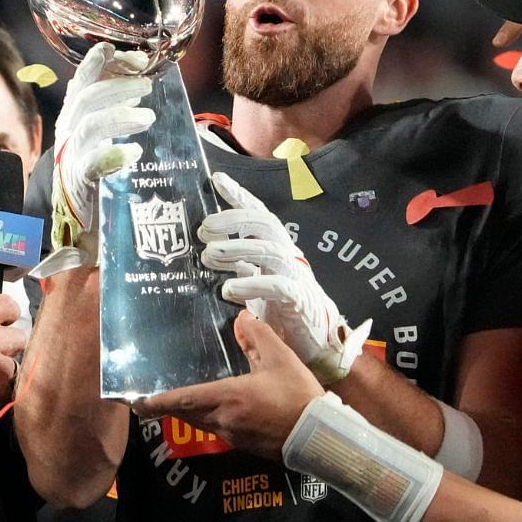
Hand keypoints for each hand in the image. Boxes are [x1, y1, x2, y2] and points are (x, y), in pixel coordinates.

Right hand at [43, 42, 154, 273]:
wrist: (80, 218)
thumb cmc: (97, 168)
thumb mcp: (104, 130)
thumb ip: (117, 103)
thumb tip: (143, 75)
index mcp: (75, 114)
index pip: (86, 79)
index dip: (104, 62)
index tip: (136, 58)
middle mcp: (69, 131)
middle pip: (87, 99)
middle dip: (118, 86)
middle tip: (147, 87)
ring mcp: (71, 156)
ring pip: (89, 126)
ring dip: (119, 116)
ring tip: (148, 118)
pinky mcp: (78, 183)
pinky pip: (91, 165)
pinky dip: (112, 156)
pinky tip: (133, 152)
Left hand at [136, 311, 323, 459]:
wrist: (320, 436)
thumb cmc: (299, 396)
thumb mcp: (281, 359)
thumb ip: (258, 336)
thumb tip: (241, 317)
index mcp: (227, 398)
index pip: (182, 399)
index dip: (156, 400)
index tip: (134, 400)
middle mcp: (222, 420)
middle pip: (185, 413)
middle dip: (167, 406)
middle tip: (148, 396)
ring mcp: (232, 436)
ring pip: (199, 422)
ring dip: (186, 411)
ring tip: (175, 397)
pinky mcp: (243, 444)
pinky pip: (215, 428)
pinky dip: (205, 417)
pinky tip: (212, 406)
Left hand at [199, 171, 370, 383]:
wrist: (318, 342)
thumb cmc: (285, 311)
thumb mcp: (258, 282)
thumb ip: (242, 265)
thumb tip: (211, 250)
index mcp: (278, 249)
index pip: (259, 215)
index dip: (239, 196)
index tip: (216, 180)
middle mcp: (288, 256)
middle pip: (263, 224)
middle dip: (232, 221)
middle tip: (203, 230)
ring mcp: (296, 275)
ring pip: (268, 250)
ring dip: (236, 250)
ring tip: (209, 256)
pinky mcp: (299, 299)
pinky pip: (276, 285)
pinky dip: (250, 284)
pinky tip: (228, 288)